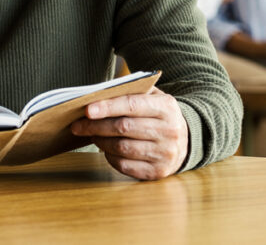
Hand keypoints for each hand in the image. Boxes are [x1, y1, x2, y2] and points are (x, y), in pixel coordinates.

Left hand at [70, 87, 188, 180]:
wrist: (187, 140)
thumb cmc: (161, 116)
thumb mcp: (155, 98)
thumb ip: (132, 93)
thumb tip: (97, 97)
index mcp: (167, 107)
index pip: (132, 105)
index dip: (108, 107)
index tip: (87, 110)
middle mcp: (169, 131)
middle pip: (123, 128)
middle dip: (96, 126)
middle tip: (78, 125)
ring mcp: (165, 153)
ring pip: (122, 148)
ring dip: (101, 142)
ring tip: (92, 135)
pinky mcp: (158, 171)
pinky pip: (125, 166)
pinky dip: (110, 157)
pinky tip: (106, 149)